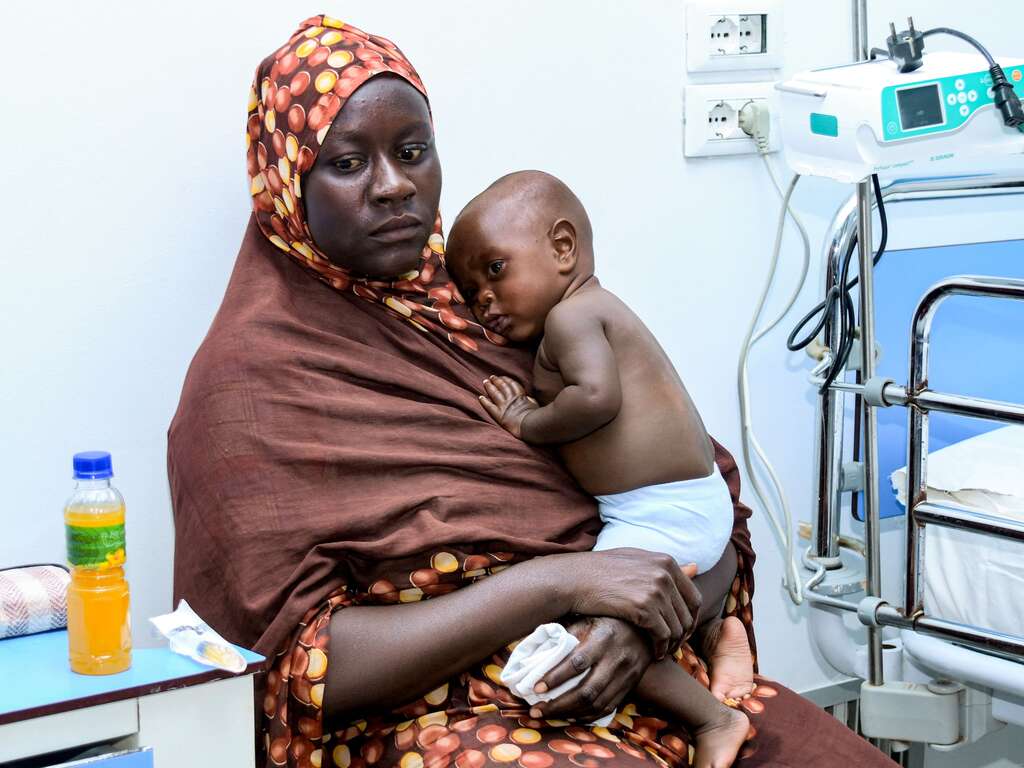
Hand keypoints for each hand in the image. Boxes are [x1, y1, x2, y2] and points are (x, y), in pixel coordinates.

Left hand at [479, 375, 537, 437]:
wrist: (530, 425)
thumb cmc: (536, 417)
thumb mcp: (534, 405)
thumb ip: (530, 400)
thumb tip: (528, 398)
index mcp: (520, 396)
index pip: (512, 385)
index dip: (506, 380)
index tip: (503, 377)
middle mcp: (511, 399)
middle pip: (502, 386)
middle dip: (497, 381)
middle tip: (491, 377)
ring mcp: (504, 406)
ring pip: (495, 393)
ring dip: (489, 387)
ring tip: (485, 382)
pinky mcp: (499, 415)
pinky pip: (489, 406)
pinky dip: (484, 401)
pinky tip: (480, 397)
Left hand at [528, 616, 652, 721]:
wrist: (646, 629)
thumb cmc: (608, 620)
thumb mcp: (589, 618)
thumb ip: (568, 632)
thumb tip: (540, 648)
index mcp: (603, 639)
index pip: (577, 663)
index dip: (555, 677)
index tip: (536, 688)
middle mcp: (616, 659)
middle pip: (586, 691)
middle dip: (558, 705)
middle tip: (536, 710)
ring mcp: (625, 676)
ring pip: (596, 704)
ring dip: (569, 713)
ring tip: (548, 715)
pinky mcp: (629, 687)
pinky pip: (607, 708)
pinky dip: (586, 716)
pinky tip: (569, 716)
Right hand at [566, 550, 700, 658]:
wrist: (574, 579)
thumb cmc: (600, 571)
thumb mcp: (636, 560)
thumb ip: (663, 567)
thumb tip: (695, 567)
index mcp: (666, 562)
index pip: (694, 597)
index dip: (691, 618)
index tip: (681, 631)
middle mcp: (665, 573)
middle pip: (689, 615)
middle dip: (683, 635)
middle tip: (673, 646)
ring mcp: (656, 590)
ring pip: (677, 628)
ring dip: (671, 644)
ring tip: (662, 652)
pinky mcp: (644, 607)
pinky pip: (663, 635)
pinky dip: (660, 648)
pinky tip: (653, 653)